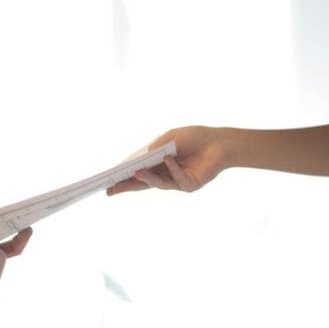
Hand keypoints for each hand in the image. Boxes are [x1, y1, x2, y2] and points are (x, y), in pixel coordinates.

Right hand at [106, 126, 229, 194]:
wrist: (220, 142)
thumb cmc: (195, 137)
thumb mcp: (171, 137)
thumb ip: (156, 147)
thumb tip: (142, 157)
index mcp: (158, 164)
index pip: (138, 173)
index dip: (124, 177)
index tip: (109, 181)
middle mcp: (165, 175)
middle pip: (143, 183)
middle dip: (127, 186)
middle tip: (111, 190)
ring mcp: (177, 182)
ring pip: (158, 183)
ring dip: (146, 178)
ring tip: (135, 173)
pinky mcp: (190, 185)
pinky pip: (178, 178)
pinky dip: (172, 168)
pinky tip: (167, 159)